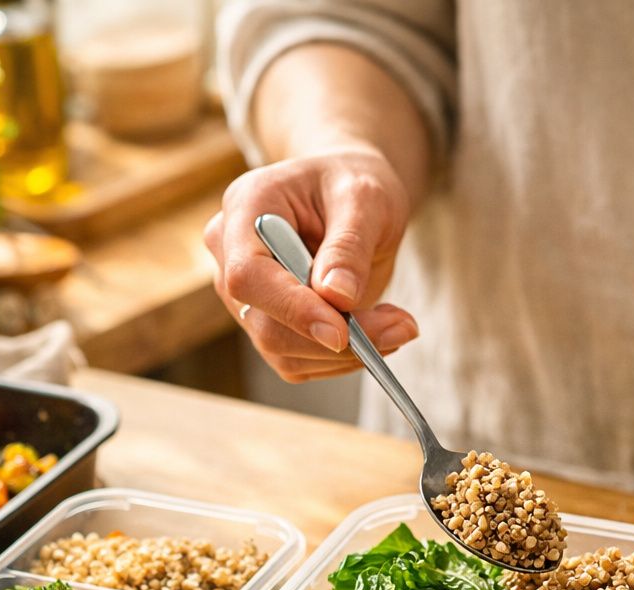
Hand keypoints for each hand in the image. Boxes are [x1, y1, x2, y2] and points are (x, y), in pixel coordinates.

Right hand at [205, 148, 417, 381]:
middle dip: (336, 340)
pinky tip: (376, 331)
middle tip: (401, 326)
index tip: (342, 332)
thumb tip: (337, 296)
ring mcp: (246, 296)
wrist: (349, 199)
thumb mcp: (365, 197)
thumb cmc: (353, 184)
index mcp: (246, 208)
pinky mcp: (268, 324)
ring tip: (399, 325)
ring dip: (346, 354)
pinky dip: (342, 359)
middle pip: (265, 324)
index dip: (291, 309)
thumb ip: (350, 244)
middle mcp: (232, 255)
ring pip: (283, 352)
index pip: (249, 275)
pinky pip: (298, 361)